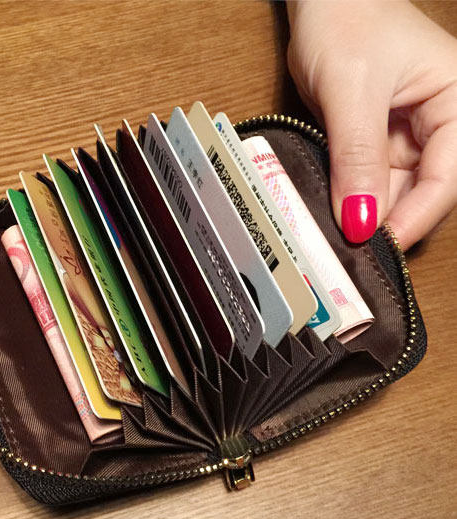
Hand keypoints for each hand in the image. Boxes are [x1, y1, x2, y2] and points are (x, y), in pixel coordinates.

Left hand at [286, 0, 456, 248]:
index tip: (382, 241)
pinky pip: (366, 180)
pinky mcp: (374, 143)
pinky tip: (332, 211)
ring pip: (392, 191)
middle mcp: (435, 124)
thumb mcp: (352, 91)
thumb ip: (357, 156)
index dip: (416, 214)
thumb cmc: (347, 19)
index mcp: (455, 102)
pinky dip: (350, 197)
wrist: (320, 2)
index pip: (447, 175)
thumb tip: (361, 218)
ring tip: (337, 234)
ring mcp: (403, 136)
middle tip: (354, 249)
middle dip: (389, 219)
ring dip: (366, 212)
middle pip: (422, 190)